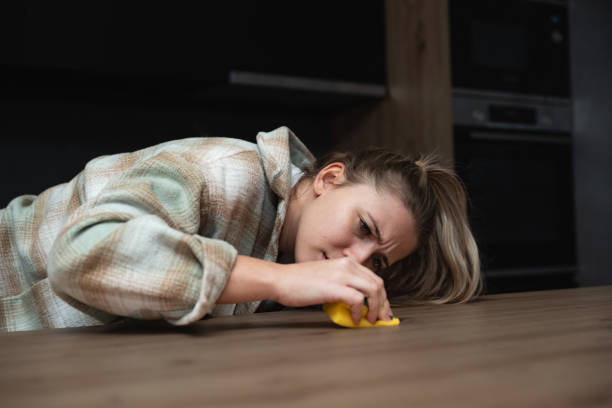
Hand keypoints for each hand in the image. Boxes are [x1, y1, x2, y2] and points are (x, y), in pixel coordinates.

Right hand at [274, 257, 393, 324]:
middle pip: (378, 284)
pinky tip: (355, 319)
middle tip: (383, 318)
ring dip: (377, 308)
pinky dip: (360, 312)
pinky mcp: (336, 287)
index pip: (372, 277)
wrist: (280, 279)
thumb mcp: (326, 278)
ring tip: (372, 320)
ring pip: (374, 290)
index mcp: (345, 262)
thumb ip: (341, 285)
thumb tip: (354, 305)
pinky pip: (358, 300)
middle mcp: (347, 265)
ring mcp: (342, 275)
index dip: (381, 295)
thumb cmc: (298, 282)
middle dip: (384, 303)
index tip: (382, 308)